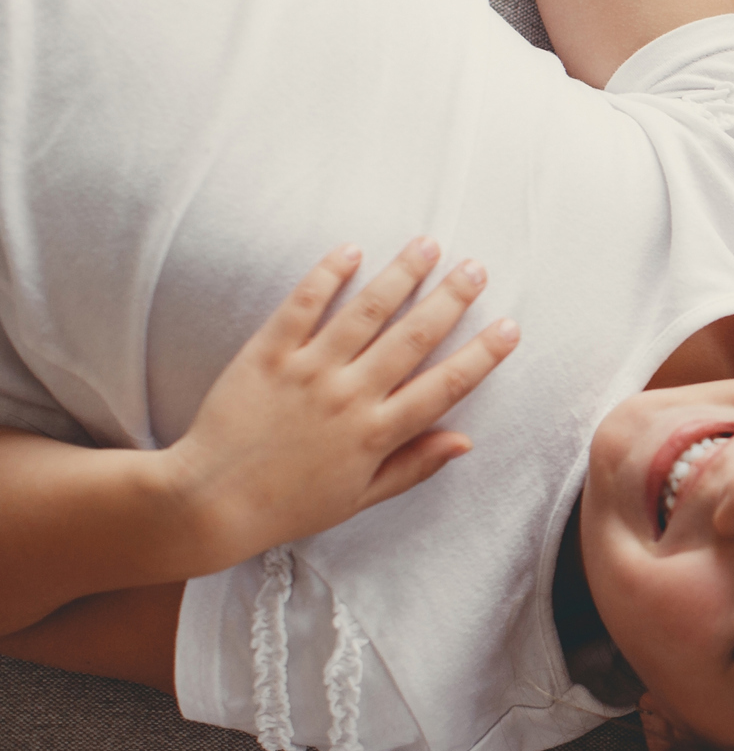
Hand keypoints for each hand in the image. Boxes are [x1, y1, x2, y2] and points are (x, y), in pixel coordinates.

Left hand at [165, 238, 519, 567]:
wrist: (206, 502)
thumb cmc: (287, 505)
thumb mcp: (359, 498)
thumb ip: (414, 465)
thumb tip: (465, 441)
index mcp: (376, 435)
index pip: (444, 387)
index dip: (482, 356)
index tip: (509, 328)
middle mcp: (349, 397)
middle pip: (413, 338)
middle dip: (450, 299)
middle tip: (476, 268)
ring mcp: (308, 372)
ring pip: (366, 312)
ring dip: (401, 275)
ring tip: (427, 245)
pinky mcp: (267, 354)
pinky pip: (302, 306)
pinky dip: (328, 276)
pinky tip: (352, 251)